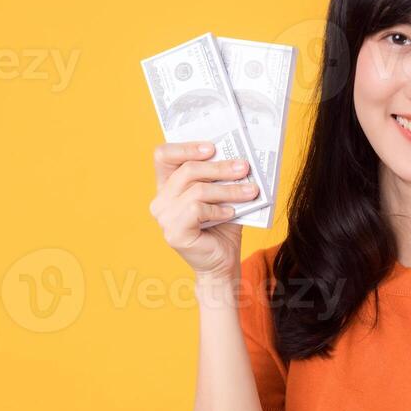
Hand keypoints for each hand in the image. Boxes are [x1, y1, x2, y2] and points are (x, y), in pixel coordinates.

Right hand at [148, 140, 258, 280]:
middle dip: (220, 167)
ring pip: (197, 190)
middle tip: (244, 167)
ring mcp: (164, 218)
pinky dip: (218, 209)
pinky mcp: (174, 233)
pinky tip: (232, 213)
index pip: (163, 156)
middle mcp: (160, 201)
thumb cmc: (222, 227)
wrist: (223, 263)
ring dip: (228, 189)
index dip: (186, 147)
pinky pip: (197, 209)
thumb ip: (221, 177)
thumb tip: (238, 156)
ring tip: (250, 191)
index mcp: (167, 187)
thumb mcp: (222, 196)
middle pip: (187, 170)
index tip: (213, 147)